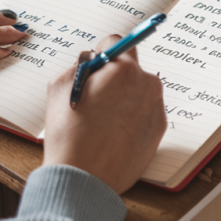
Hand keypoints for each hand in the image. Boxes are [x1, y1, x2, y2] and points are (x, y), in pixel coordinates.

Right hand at [43, 36, 166, 194]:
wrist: (85, 178)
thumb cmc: (69, 134)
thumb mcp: (59, 88)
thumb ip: (78, 65)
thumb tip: (91, 60)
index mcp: (123, 69)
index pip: (116, 42)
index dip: (100, 53)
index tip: (94, 66)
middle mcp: (147, 84)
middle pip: (130, 67)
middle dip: (114, 76)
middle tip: (94, 97)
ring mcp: (156, 107)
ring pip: (139, 90)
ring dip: (125, 96)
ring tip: (102, 121)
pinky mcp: (160, 130)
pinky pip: (145, 112)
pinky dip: (133, 117)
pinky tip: (114, 133)